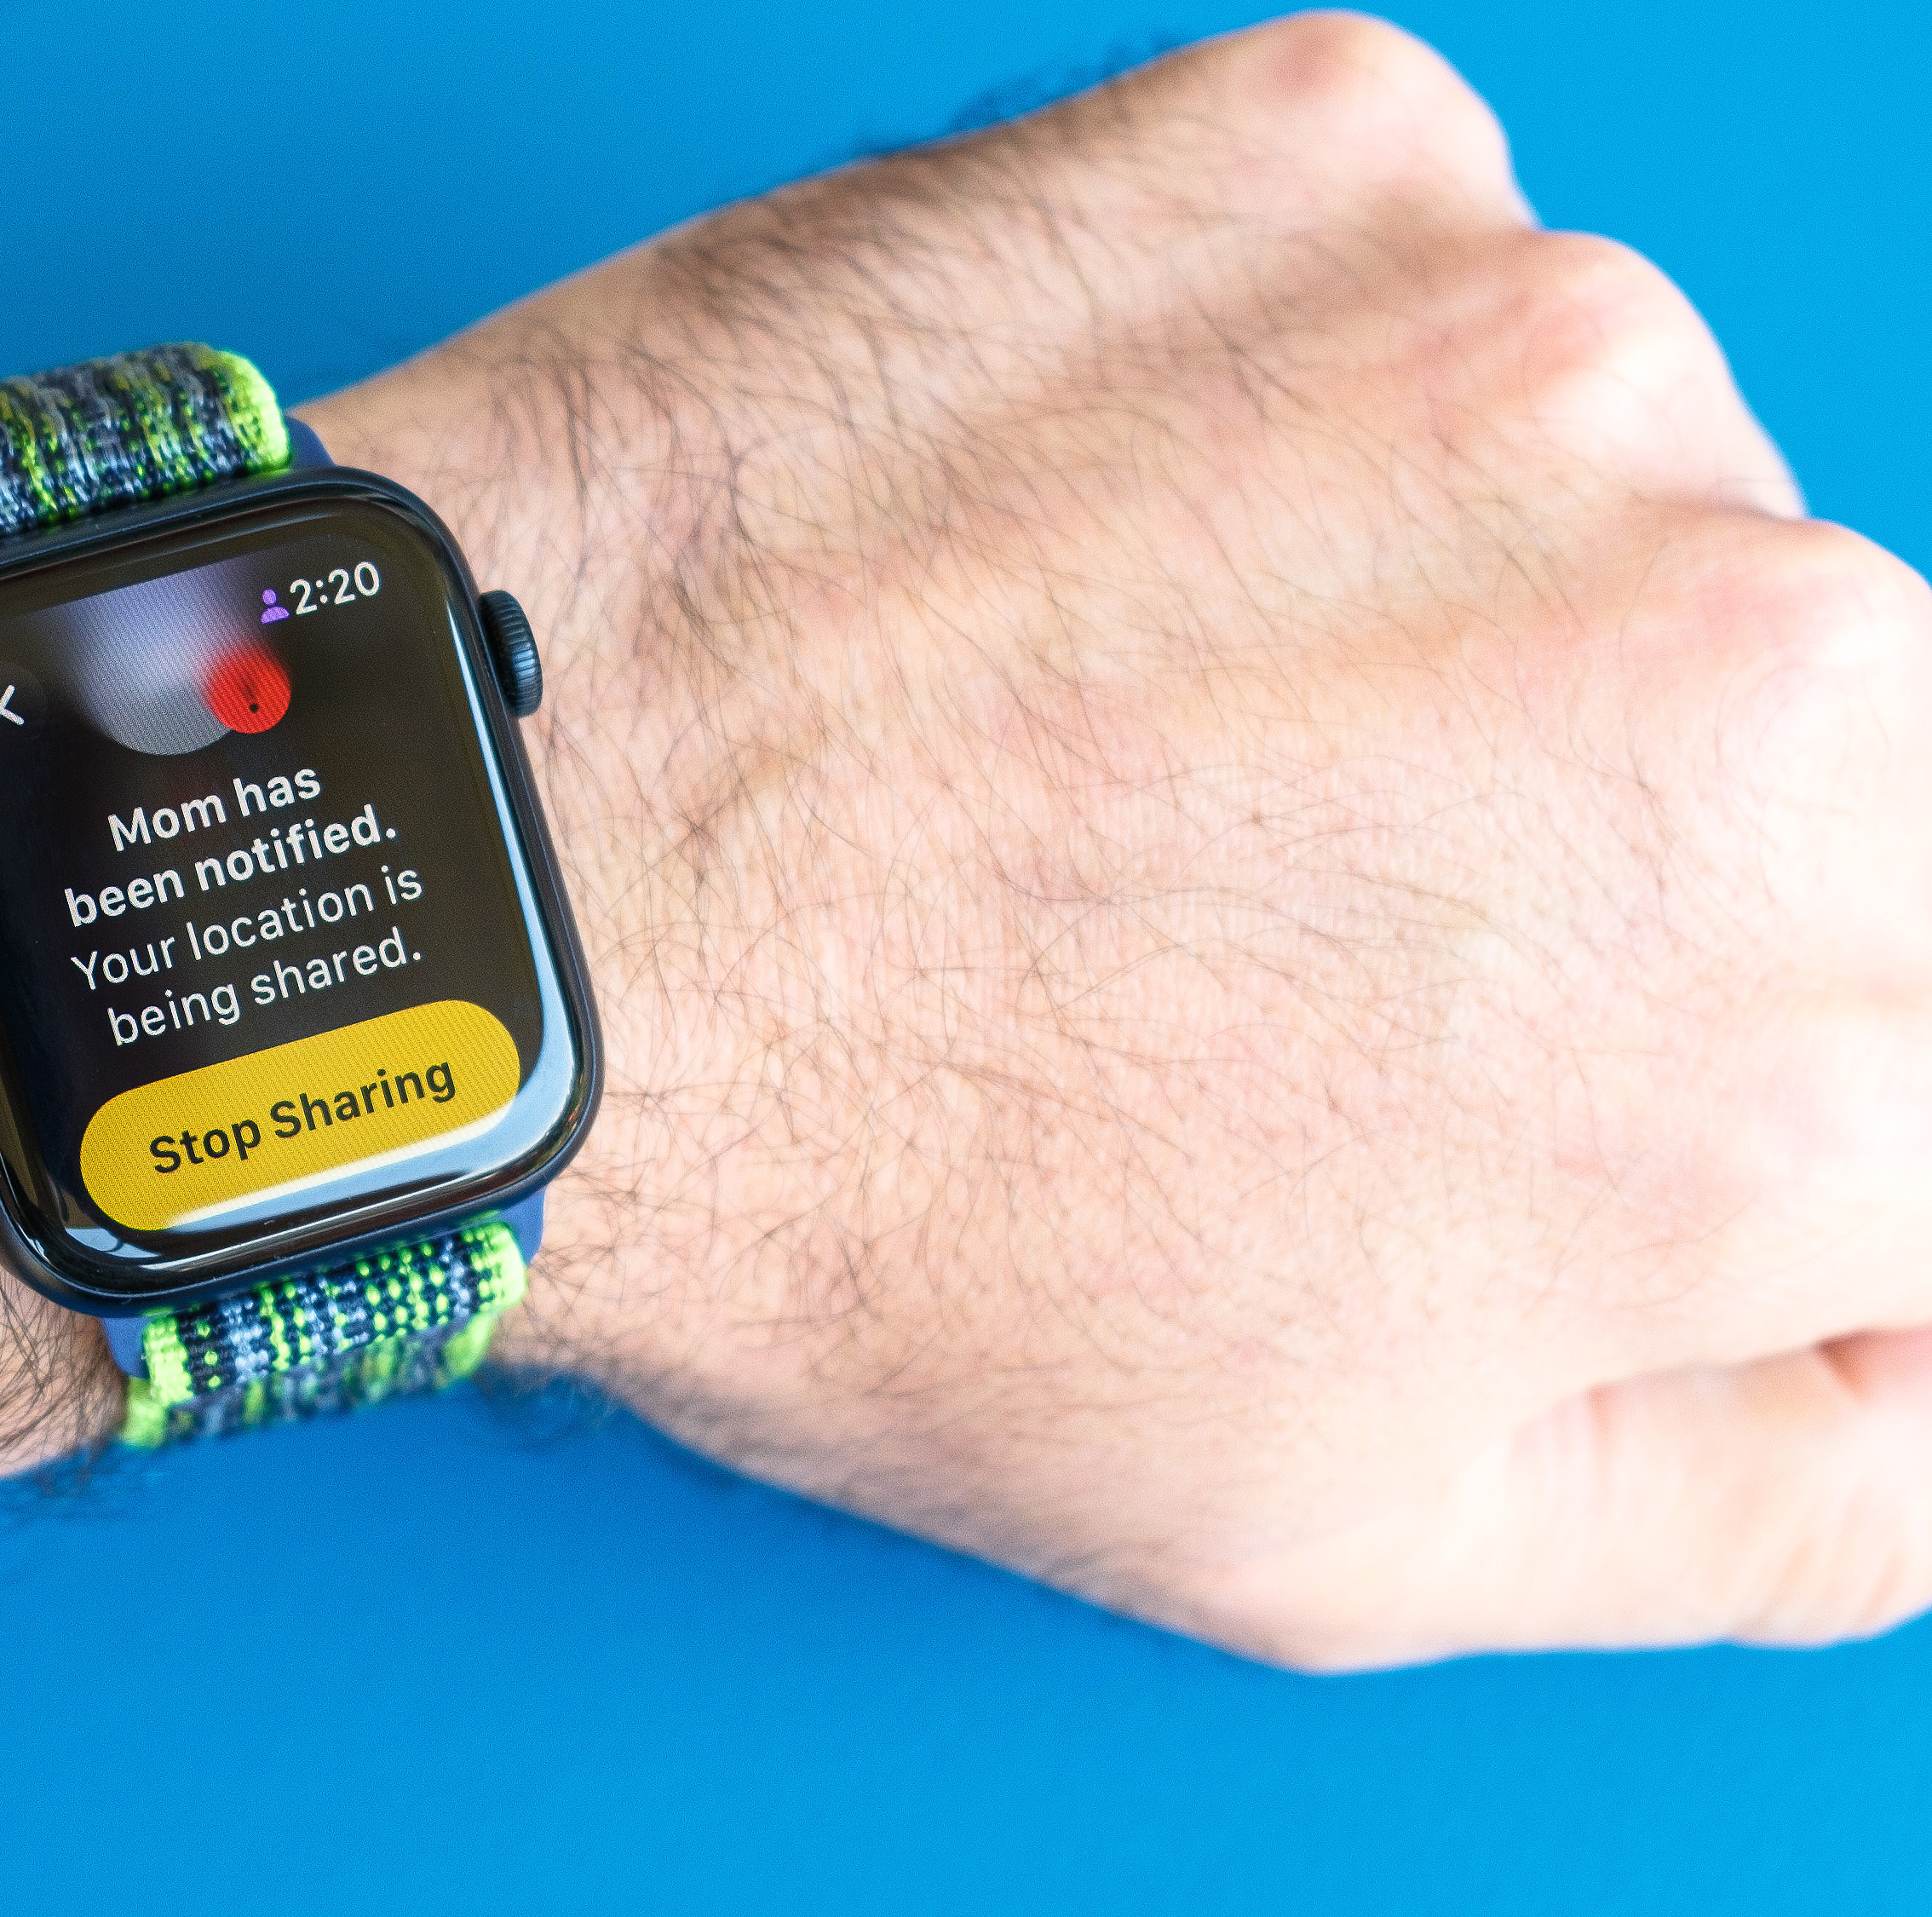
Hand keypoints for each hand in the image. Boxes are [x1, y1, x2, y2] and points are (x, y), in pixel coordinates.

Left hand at [313, 11, 1931, 1667]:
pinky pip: (1398, 273)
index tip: (1493, 1026)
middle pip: (1820, 745)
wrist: (491, 874)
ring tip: (1100, 710)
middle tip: (1253, 881)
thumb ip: (1792, 1483)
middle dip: (1586, 828)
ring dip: (1415, 590)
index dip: (1709, 1052)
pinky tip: (1044, 526)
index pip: (1922, 1037)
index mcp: (1807, 1053)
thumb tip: (1929, 1349)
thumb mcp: (1351, 1537)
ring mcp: (1552, 358)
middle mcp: (1773, 673)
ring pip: (1610, 488)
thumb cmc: (845, 1200)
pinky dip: (1259, 385)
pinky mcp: (1336, 152)